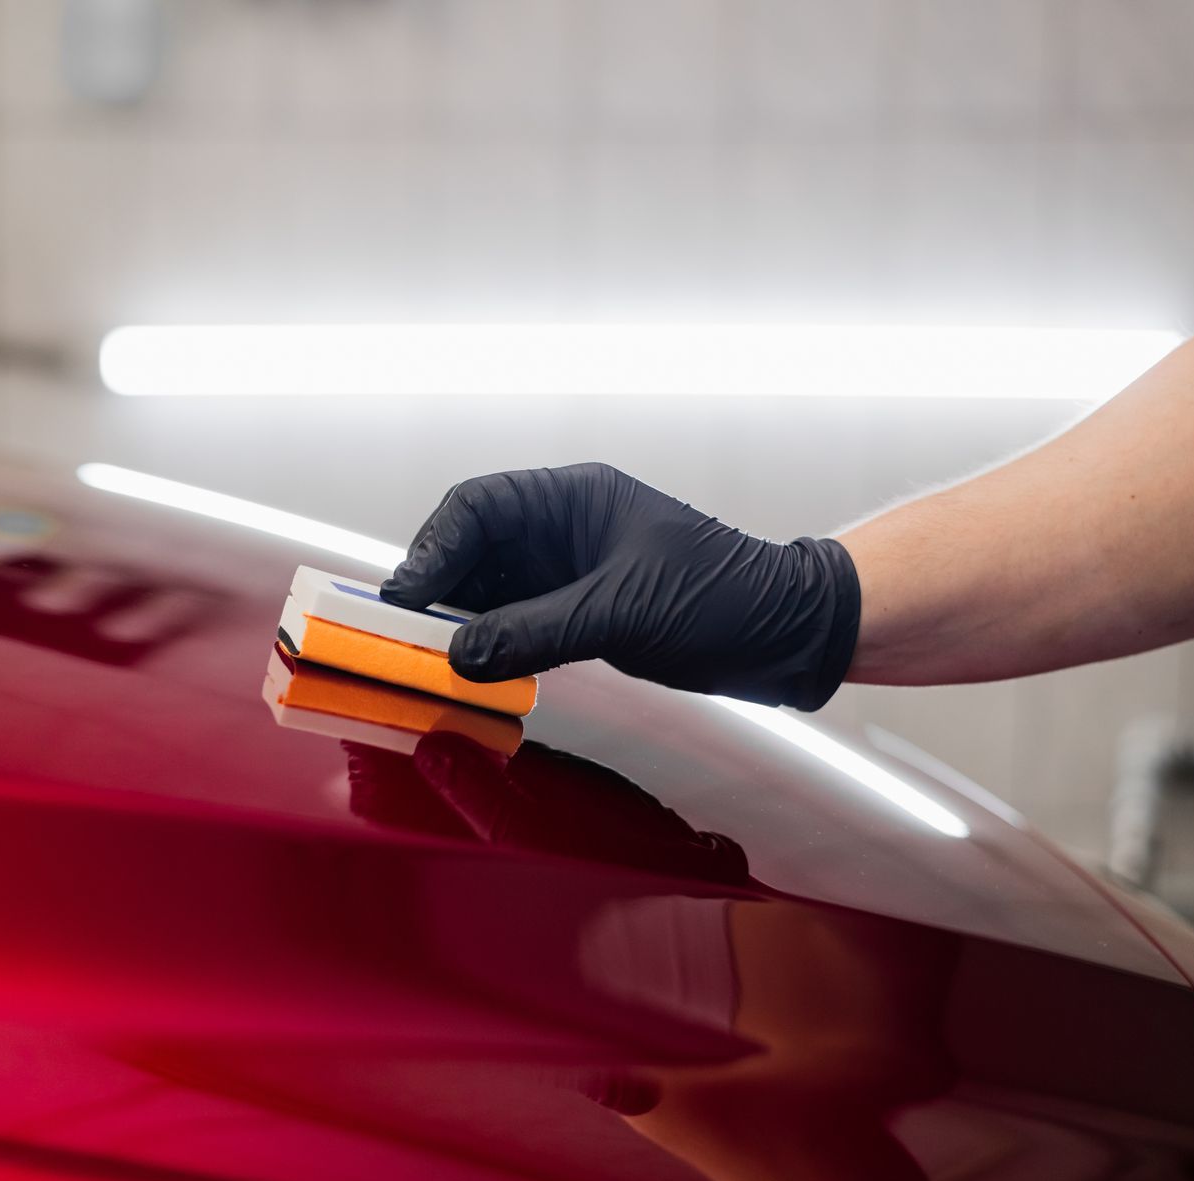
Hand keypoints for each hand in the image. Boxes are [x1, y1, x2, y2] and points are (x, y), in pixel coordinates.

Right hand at [379, 463, 859, 709]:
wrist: (788, 634)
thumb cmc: (727, 597)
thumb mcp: (623, 612)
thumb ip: (536, 631)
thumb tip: (463, 654)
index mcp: (574, 498)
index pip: (478, 507)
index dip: (433, 549)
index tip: (408, 597)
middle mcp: (563, 529)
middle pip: (472, 548)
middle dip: (436, 588)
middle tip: (404, 633)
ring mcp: (568, 572)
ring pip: (487, 590)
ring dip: (458, 622)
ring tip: (432, 657)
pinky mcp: (578, 614)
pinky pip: (513, 623)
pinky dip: (489, 646)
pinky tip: (474, 670)